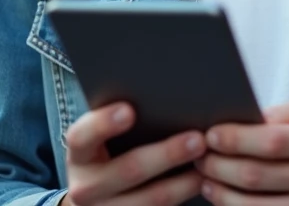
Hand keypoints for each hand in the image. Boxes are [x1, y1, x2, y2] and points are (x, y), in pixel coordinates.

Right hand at [61, 103, 206, 205]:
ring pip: (151, 199)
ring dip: (184, 182)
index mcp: (79, 154)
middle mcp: (86, 187)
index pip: (82, 137)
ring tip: (208, 162)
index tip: (129, 110)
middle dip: (167, 154)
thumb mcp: (106, 138)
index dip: (103, 124)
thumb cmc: (111, 151)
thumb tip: (165, 92)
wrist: (98, 197)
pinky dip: (184, 195)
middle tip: (197, 139)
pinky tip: (203, 180)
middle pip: (128, 170)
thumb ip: (123, 118)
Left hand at [196, 96, 288, 204]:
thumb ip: (286, 115)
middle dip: (220, 166)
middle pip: (258, 175)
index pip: (271, 140)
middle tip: (199, 157)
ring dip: (223, 194)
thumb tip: (243, 121)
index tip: (211, 135)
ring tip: (206, 180)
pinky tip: (229, 201)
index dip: (234, 139)